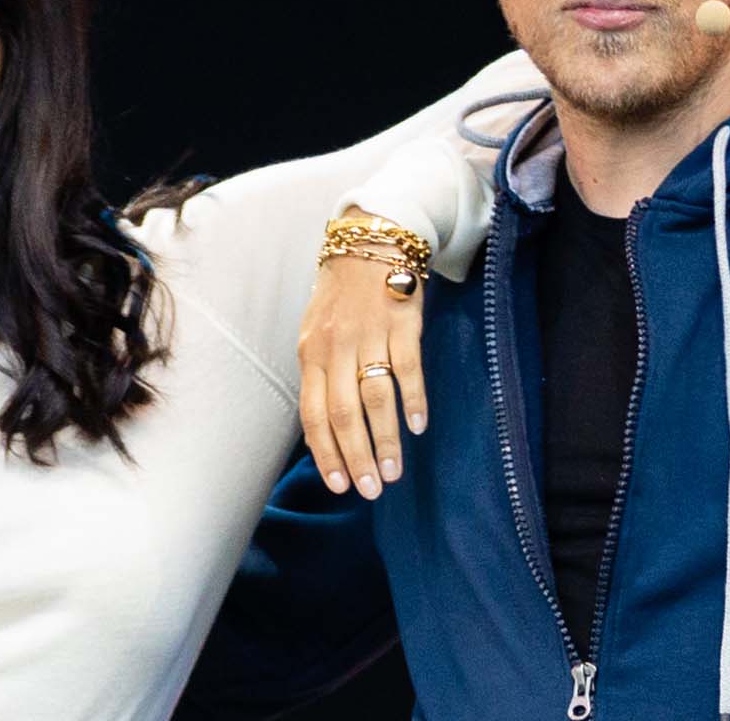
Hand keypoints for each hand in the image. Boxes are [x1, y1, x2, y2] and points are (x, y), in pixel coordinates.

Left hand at [297, 208, 427, 499]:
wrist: (370, 239)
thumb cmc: (342, 295)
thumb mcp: (316, 332)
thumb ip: (320, 375)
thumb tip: (323, 429)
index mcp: (311, 353)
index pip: (312, 414)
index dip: (326, 453)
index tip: (340, 485)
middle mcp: (335, 347)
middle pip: (343, 413)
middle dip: (357, 457)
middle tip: (372, 490)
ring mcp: (369, 334)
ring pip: (375, 397)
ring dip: (385, 439)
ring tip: (394, 471)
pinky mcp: (401, 322)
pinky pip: (407, 369)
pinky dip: (413, 400)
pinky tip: (418, 427)